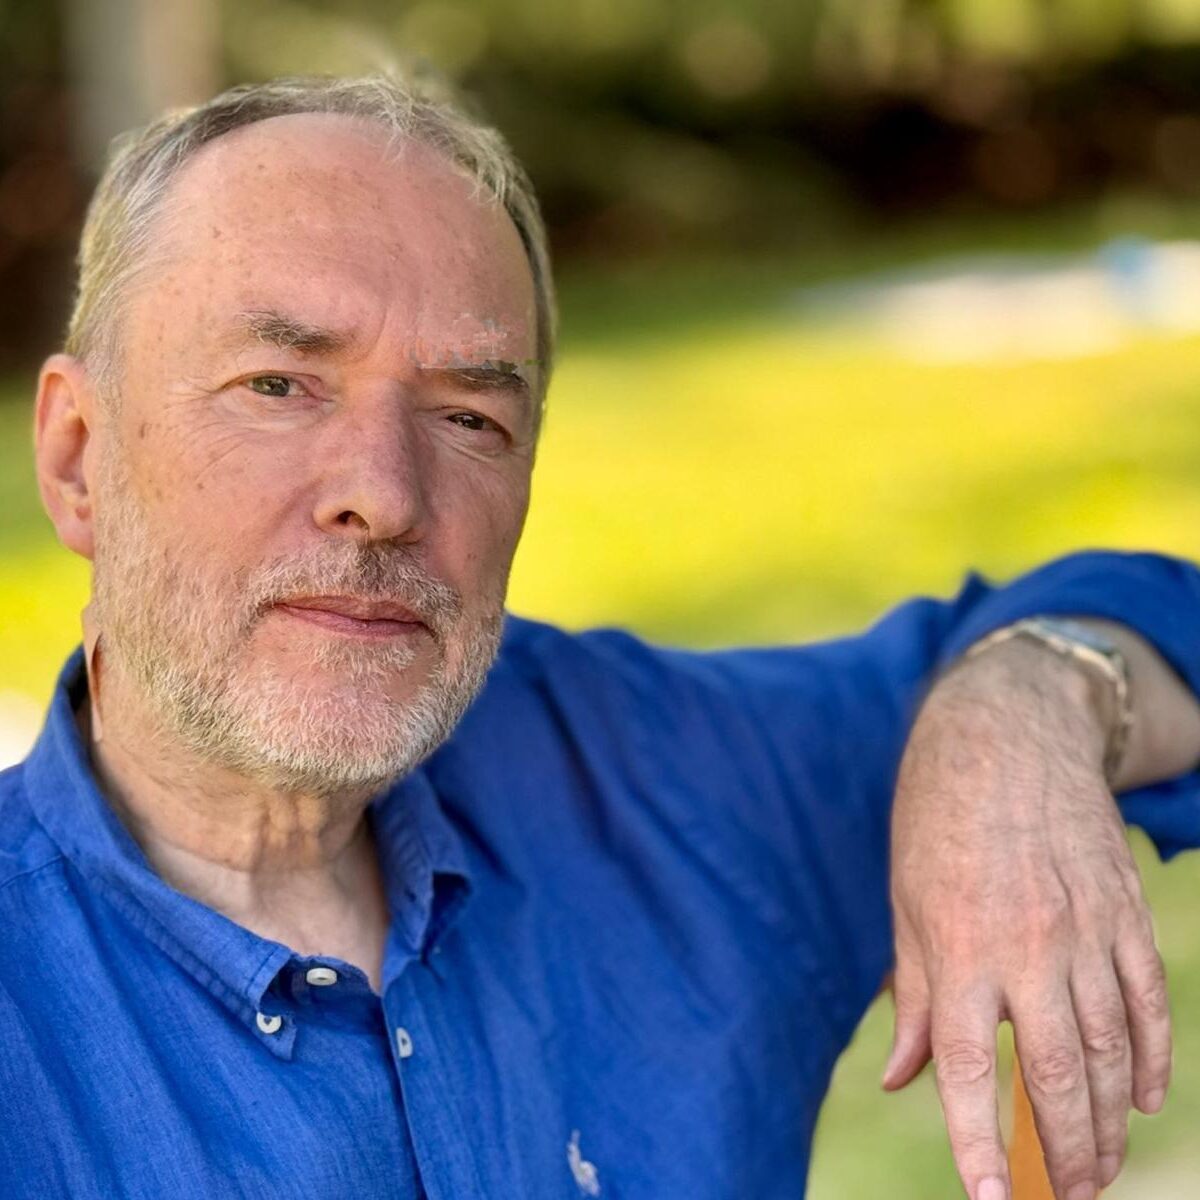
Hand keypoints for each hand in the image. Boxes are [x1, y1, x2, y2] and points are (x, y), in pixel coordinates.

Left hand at [886, 637, 1170, 1199]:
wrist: (1005, 731)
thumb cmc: (936, 817)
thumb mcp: (904, 901)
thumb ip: (910, 995)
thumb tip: (902, 1078)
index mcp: (957, 947)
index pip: (965, 1069)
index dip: (976, 1144)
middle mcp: (1025, 948)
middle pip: (1054, 1077)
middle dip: (1065, 1153)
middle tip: (1069, 1199)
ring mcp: (1086, 930)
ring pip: (1110, 1051)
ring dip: (1108, 1121)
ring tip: (1100, 1170)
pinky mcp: (1125, 912)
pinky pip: (1148, 1001)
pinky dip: (1152, 1057)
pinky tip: (1145, 1098)